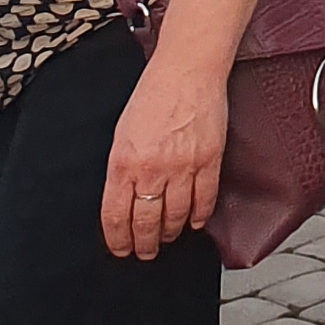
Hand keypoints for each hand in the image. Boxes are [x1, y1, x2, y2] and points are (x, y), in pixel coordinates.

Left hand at [100, 49, 229, 258]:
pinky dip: (198, 216)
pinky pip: (204, 200)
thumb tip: (124, 200)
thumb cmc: (153, 95)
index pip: (116, 216)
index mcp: (123, 163)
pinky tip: (193, 222)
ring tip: (167, 238)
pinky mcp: (209, 161)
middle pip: (146, 222)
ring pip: (174, 217)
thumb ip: (122, 169)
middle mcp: (151, 170)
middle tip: (145, 252)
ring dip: (170, 233)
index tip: (121, 249)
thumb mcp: (122, 134)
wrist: (187, 71)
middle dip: (144, 244)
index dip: (118, 240)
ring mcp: (182, 167)